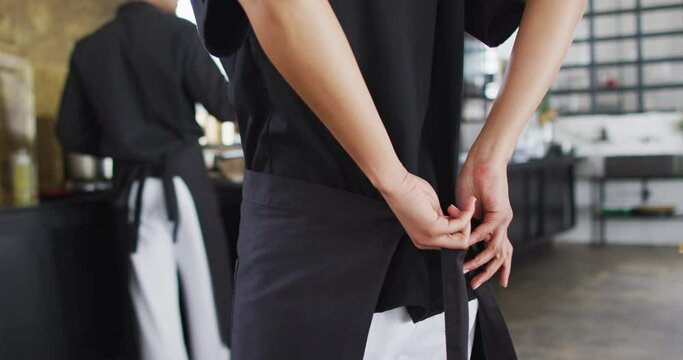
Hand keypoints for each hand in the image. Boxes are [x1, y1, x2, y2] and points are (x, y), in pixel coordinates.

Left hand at [380, 171, 475, 249]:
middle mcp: (425, 242)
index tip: (458, 212)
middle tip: (463, 210)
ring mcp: (429, 238)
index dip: (459, 228)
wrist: (396, 184)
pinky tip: (466, 205)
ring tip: (464, 205)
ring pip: (461, 240)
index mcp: (423, 239)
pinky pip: (460, 226)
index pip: (450, 243)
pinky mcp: (434, 228)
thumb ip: (444, 220)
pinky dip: (467, 214)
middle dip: (467, 227)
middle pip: (459, 245)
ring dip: (467, 220)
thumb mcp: (432, 210)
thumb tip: (457, 222)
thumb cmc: (410, 191)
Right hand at [456, 161, 513, 288]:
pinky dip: (477, 239)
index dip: (498, 269)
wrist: (482, 163)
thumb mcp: (466, 209)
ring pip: (496, 248)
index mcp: (495, 225)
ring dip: (480, 260)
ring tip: (468, 268)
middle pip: (501, 256)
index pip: (500, 252)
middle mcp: (502, 225)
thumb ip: (463, 223)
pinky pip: (488, 231)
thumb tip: (456, 233)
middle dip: (489, 272)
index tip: (489, 282)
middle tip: (476, 284)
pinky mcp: (501, 212)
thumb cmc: (473, 182)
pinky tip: (467, 244)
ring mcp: (503, 220)